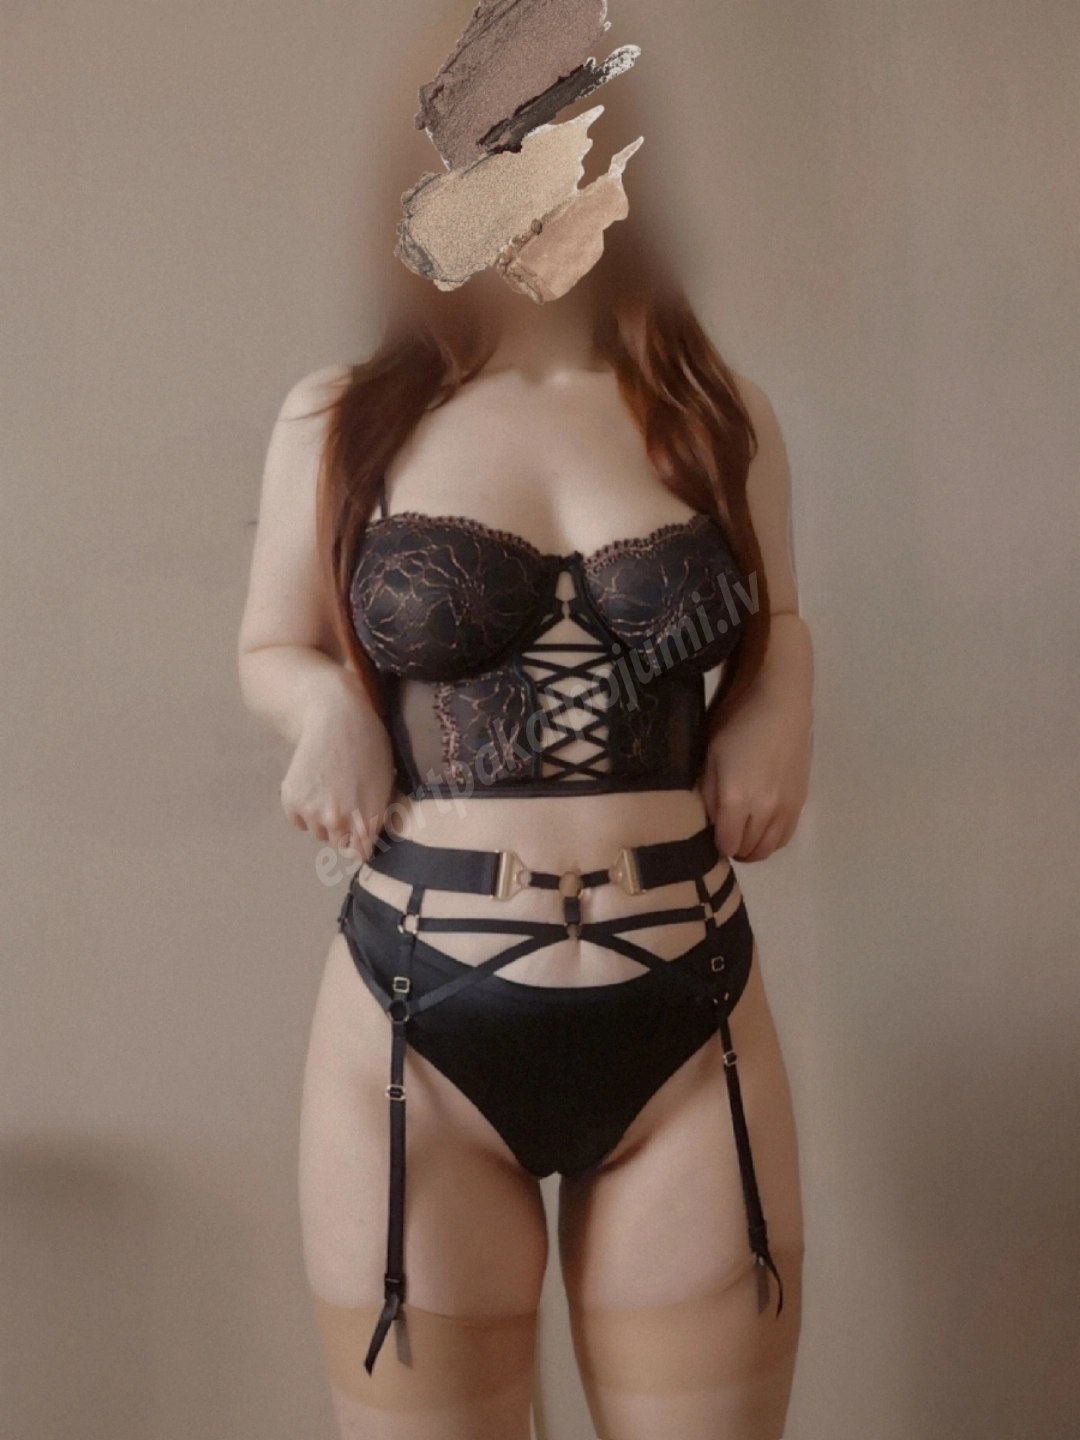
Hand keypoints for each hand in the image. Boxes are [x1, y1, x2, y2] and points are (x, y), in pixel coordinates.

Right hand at [279, 675, 395, 861]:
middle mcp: (340, 822)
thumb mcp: (385, 784)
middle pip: (338, 843)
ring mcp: (314, 813)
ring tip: (329, 789)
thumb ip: (378, 818)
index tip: (359, 829)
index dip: (360, 841)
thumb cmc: (370, 746)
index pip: (360, 852)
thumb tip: (363, 847)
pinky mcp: (292, 802)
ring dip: (322, 819)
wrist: (336, 717)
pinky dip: (304, 811)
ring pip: (318, 832)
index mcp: (368, 819)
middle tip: (344, 798)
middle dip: (342, 827)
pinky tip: (313, 787)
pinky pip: (298, 821)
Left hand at [700, 688, 811, 862]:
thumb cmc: (737, 727)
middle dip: (734, 849)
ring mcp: (786, 808)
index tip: (711, 838)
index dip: (716, 846)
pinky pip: (786, 836)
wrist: (779, 707)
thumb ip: (708, 795)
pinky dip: (772, 841)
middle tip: (726, 838)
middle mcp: (763, 810)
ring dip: (754, 849)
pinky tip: (763, 830)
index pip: (726, 844)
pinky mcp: (800, 802)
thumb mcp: (710, 758)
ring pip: (769, 849)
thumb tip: (709, 823)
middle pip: (748, 850)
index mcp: (736, 800)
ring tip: (744, 838)